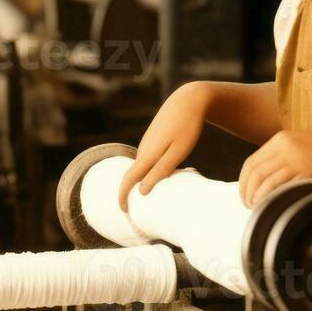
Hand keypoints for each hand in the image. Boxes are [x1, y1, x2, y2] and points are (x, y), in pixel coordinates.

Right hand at [118, 82, 210, 210]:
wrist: (188, 99)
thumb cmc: (187, 127)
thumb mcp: (178, 152)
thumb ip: (161, 171)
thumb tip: (141, 191)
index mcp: (148, 154)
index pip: (129, 179)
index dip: (123, 196)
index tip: (123, 211)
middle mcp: (144, 149)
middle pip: (134, 175)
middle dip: (132, 192)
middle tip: (140, 210)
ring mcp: (148, 142)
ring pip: (142, 167)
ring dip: (143, 181)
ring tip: (152, 196)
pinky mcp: (154, 138)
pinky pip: (149, 159)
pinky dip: (151, 170)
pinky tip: (162, 175)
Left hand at [238, 126, 311, 207]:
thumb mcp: (298, 143)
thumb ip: (281, 156)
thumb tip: (265, 179)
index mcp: (279, 140)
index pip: (250, 163)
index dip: (243, 182)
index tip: (244, 195)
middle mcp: (284, 148)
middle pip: (255, 174)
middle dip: (248, 193)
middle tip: (249, 206)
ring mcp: (297, 159)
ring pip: (266, 182)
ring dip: (259, 198)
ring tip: (260, 209)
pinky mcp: (310, 170)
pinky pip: (285, 187)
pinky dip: (275, 198)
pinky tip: (276, 207)